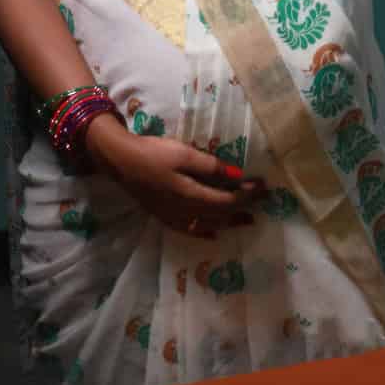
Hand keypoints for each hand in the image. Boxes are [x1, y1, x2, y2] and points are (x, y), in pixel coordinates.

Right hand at [85, 114, 265, 237]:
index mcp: (191, 196)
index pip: (227, 200)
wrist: (120, 161)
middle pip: (220, 214)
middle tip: (263, 202)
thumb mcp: (184, 154)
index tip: (264, 186)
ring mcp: (173, 217)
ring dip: (229, 222)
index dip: (247, 195)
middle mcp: (184, 212)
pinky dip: (207, 230)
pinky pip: (191, 230)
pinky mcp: (164, 216)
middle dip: (243, 208)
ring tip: (247, 220)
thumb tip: (237, 175)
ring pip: (208, 225)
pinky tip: (213, 231)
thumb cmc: (154, 153)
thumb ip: (210, 167)